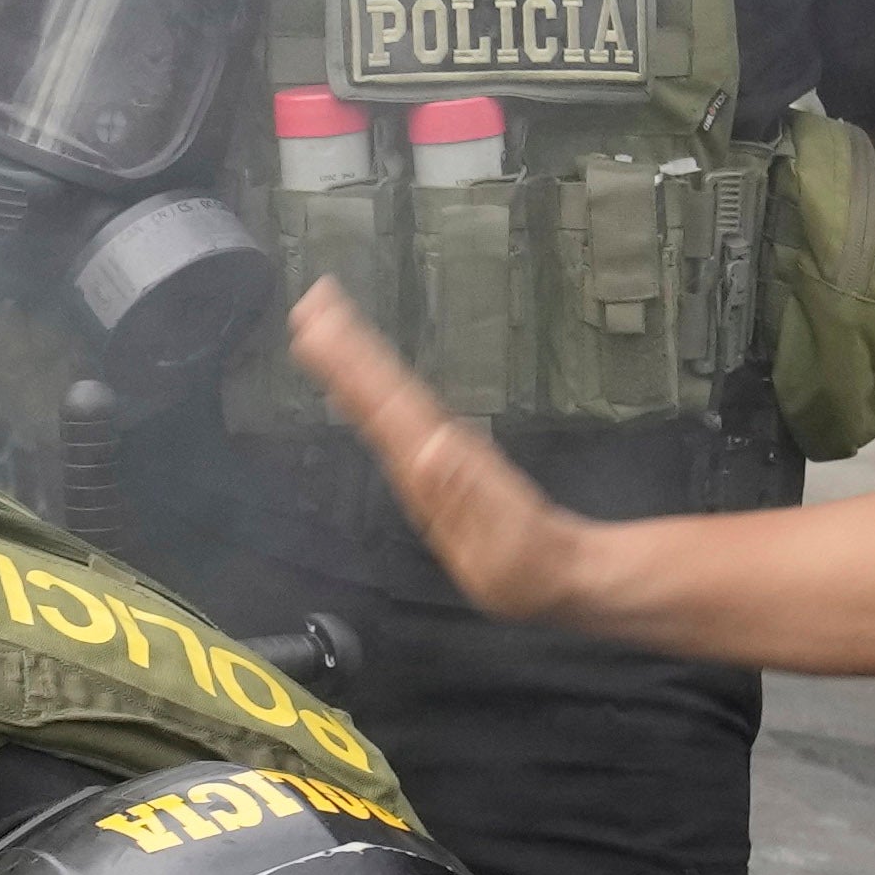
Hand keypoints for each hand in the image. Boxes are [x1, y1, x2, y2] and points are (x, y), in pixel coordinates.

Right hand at [283, 285, 585, 616]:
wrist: (563, 572)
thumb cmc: (526, 569)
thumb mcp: (499, 546)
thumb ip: (467, 495)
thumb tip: (433, 445)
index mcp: (439, 465)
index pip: (386, 405)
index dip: (351, 367)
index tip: (318, 328)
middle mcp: (437, 446)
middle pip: (385, 388)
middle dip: (347, 345)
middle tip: (312, 302)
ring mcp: (442, 449)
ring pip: (391, 392)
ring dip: (357, 356)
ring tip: (326, 321)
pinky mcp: (444, 459)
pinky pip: (398, 411)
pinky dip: (375, 386)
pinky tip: (361, 377)